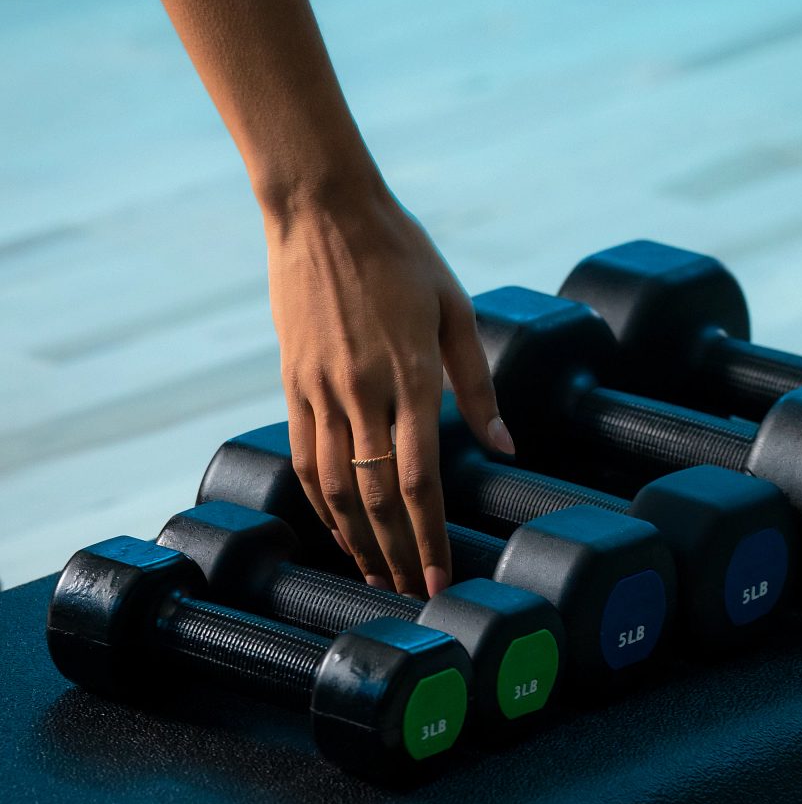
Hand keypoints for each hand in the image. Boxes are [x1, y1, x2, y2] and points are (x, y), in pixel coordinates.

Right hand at [267, 173, 512, 596]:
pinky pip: (305, 458)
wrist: (322, 210)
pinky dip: (322, 502)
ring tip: (377, 575)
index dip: (429, 537)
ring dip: (358, 538)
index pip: (421, 478)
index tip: (440, 578)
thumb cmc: (401, 254)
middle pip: (378, 496)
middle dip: (397, 553)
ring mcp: (321, 390)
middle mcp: (363, 391)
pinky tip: (339, 528)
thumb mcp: (456, 310)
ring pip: (335, 486)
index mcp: (413, 375)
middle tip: (413, 593)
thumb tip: (506, 447)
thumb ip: (480, 386)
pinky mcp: (293, 383)